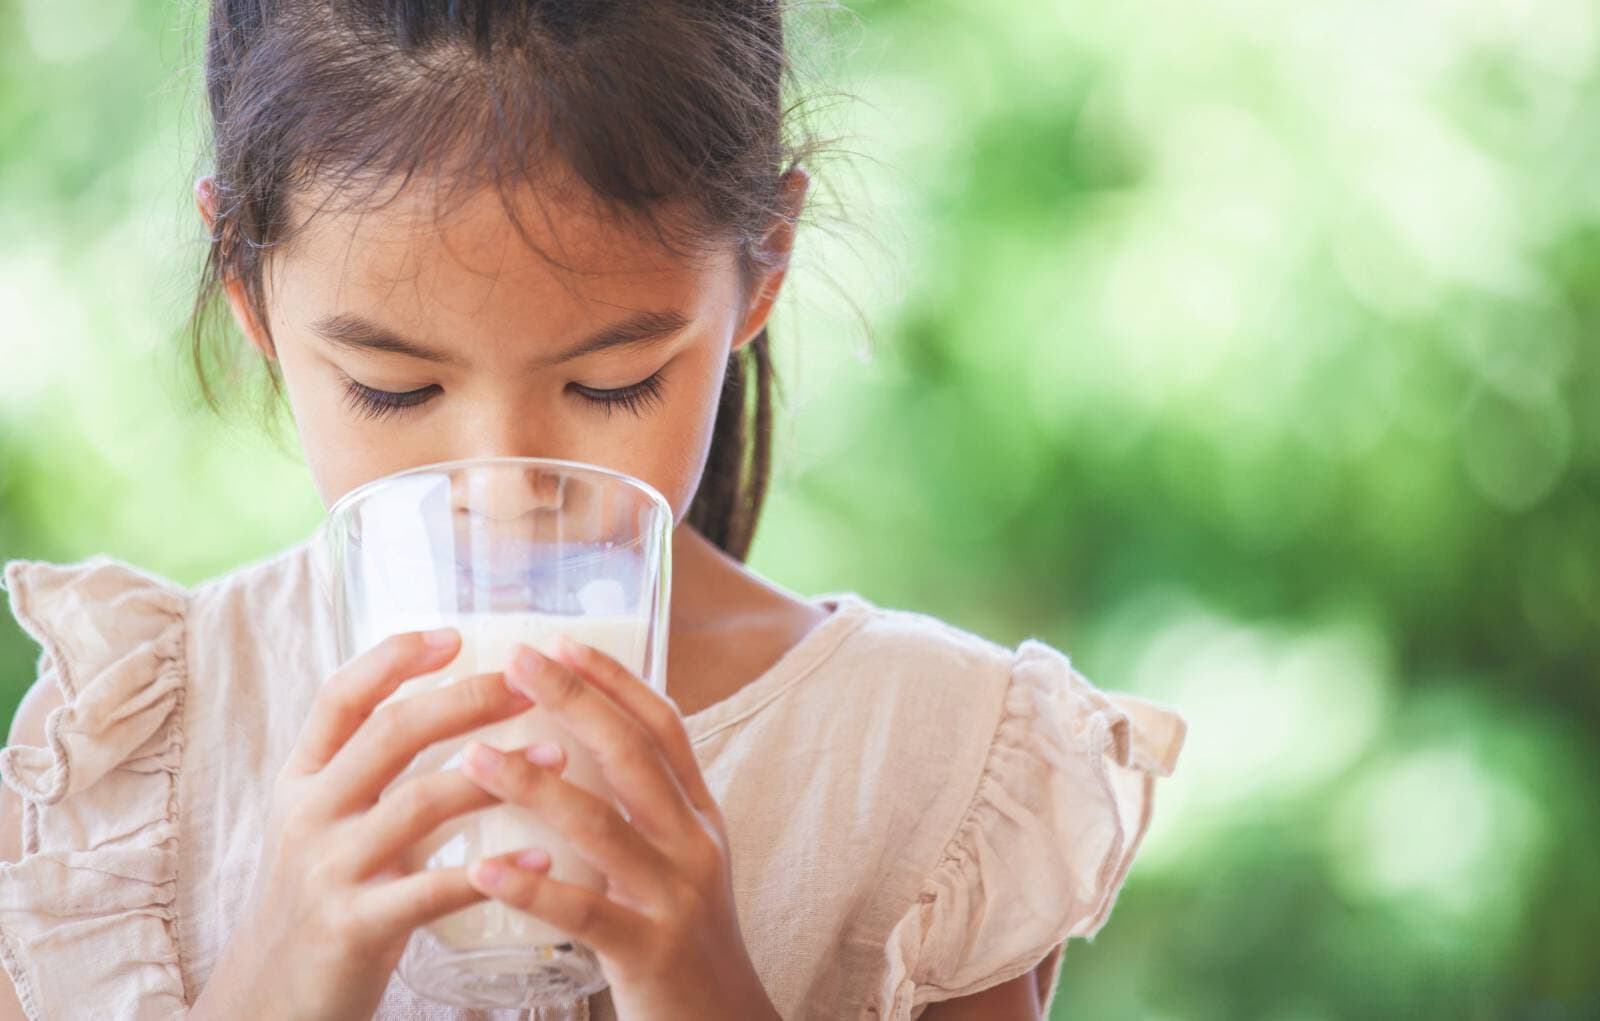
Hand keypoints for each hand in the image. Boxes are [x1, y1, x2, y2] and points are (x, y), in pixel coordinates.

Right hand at [192, 628, 533, 1020]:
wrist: (270, 1000)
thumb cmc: (321, 899)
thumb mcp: (326, 822)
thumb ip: (370, 771)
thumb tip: (451, 706)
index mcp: (303, 779)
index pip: (341, 697)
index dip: (395, 658)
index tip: (457, 634)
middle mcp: (310, 814)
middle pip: (393, 734)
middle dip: (469, 700)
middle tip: (530, 685)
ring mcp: (329, 870)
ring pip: (421, 802)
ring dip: (498, 773)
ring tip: (558, 754)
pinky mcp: (354, 927)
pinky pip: (434, 889)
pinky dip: (493, 870)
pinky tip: (542, 857)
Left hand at [458, 637, 778, 1020]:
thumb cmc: (684, 942)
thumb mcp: (678, 862)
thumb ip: (641, 810)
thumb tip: (580, 746)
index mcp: (698, 815)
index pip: (661, 726)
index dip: (612, 679)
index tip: (559, 642)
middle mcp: (694, 843)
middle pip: (633, 753)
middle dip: (573, 700)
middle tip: (514, 661)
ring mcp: (677, 896)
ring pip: (604, 824)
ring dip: (534, 784)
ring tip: (473, 756)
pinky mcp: (650, 952)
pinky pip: (585, 912)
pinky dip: (534, 887)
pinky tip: (486, 871)